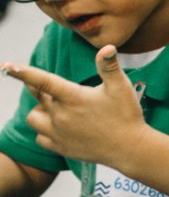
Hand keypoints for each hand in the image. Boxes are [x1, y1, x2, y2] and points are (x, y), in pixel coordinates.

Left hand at [1, 46, 149, 168]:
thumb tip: (107, 47)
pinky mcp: (61, 147)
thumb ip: (109, 67)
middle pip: (38, 97)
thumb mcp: (121, 87)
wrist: (130, 149)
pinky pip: (40, 137)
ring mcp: (59, 133)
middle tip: (58, 90)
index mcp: (73, 97)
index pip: (42, 81)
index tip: (6, 66)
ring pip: (34, 118)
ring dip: (40, 111)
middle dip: (41, 90)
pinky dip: (44, 131)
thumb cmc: (127, 115)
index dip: (23, 72)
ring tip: (57, 109)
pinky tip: (59, 128)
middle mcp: (61, 115)